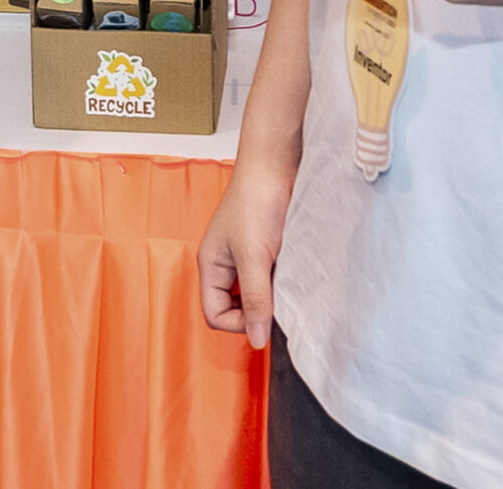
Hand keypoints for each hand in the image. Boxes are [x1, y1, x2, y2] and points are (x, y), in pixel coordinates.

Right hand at [199, 147, 294, 348]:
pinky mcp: (267, 249)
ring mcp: (247, 256)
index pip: (215, 314)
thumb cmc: (255, 200)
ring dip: (272, 293)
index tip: (263, 314)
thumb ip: (256, 299)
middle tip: (277, 297)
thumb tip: (256, 339)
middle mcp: (226, 264)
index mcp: (211, 265)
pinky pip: (271, 278)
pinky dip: (282, 279)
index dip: (238, 323)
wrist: (277, 165)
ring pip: (257, 293)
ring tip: (284, 278)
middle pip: (235, 307)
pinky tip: (292, 268)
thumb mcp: (254, 256)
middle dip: (257, 308)